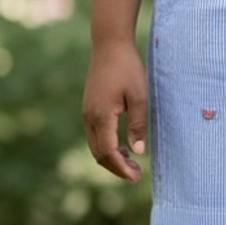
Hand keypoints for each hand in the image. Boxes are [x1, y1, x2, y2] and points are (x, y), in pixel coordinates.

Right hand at [82, 39, 147, 181]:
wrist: (110, 45)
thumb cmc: (127, 69)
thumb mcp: (139, 96)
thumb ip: (138, 125)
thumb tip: (138, 151)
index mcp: (101, 116)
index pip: (109, 153)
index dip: (122, 168)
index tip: (136, 178)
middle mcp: (89, 118)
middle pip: (99, 154)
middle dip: (116, 167)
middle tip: (136, 174)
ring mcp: (87, 113)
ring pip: (96, 146)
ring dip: (112, 157)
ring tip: (132, 162)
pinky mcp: (89, 108)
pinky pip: (95, 135)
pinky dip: (107, 146)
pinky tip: (122, 145)